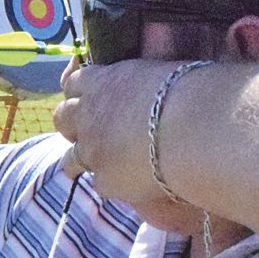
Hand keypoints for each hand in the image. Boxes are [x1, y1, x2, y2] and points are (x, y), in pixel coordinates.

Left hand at [54, 57, 213, 210]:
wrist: (196, 129)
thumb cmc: (191, 93)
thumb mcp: (159, 74)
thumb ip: (139, 84)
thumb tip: (146, 89)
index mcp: (102, 81)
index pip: (73, 82)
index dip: (81, 92)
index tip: (90, 97)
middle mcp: (88, 115)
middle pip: (62, 117)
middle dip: (73, 124)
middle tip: (92, 131)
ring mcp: (92, 150)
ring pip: (70, 158)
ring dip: (83, 159)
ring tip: (105, 164)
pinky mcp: (104, 180)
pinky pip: (100, 183)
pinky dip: (114, 182)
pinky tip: (133, 182)